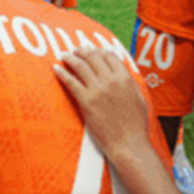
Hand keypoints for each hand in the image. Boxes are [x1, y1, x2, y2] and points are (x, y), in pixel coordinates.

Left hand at [54, 45, 154, 167]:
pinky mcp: (86, 101)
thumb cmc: (135, 124)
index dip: (99, 50)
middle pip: (93, 57)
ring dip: (70, 57)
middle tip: (75, 50)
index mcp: (125, 78)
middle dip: (82, 50)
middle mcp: (111, 80)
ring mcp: (97, 90)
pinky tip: (56, 68)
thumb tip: (121, 72)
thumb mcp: (138, 97)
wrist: (128, 143)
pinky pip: (70, 82)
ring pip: (80, 65)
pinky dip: (62, 73)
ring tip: (64, 55)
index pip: (109, 55)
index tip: (92, 50)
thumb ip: (129, 82)